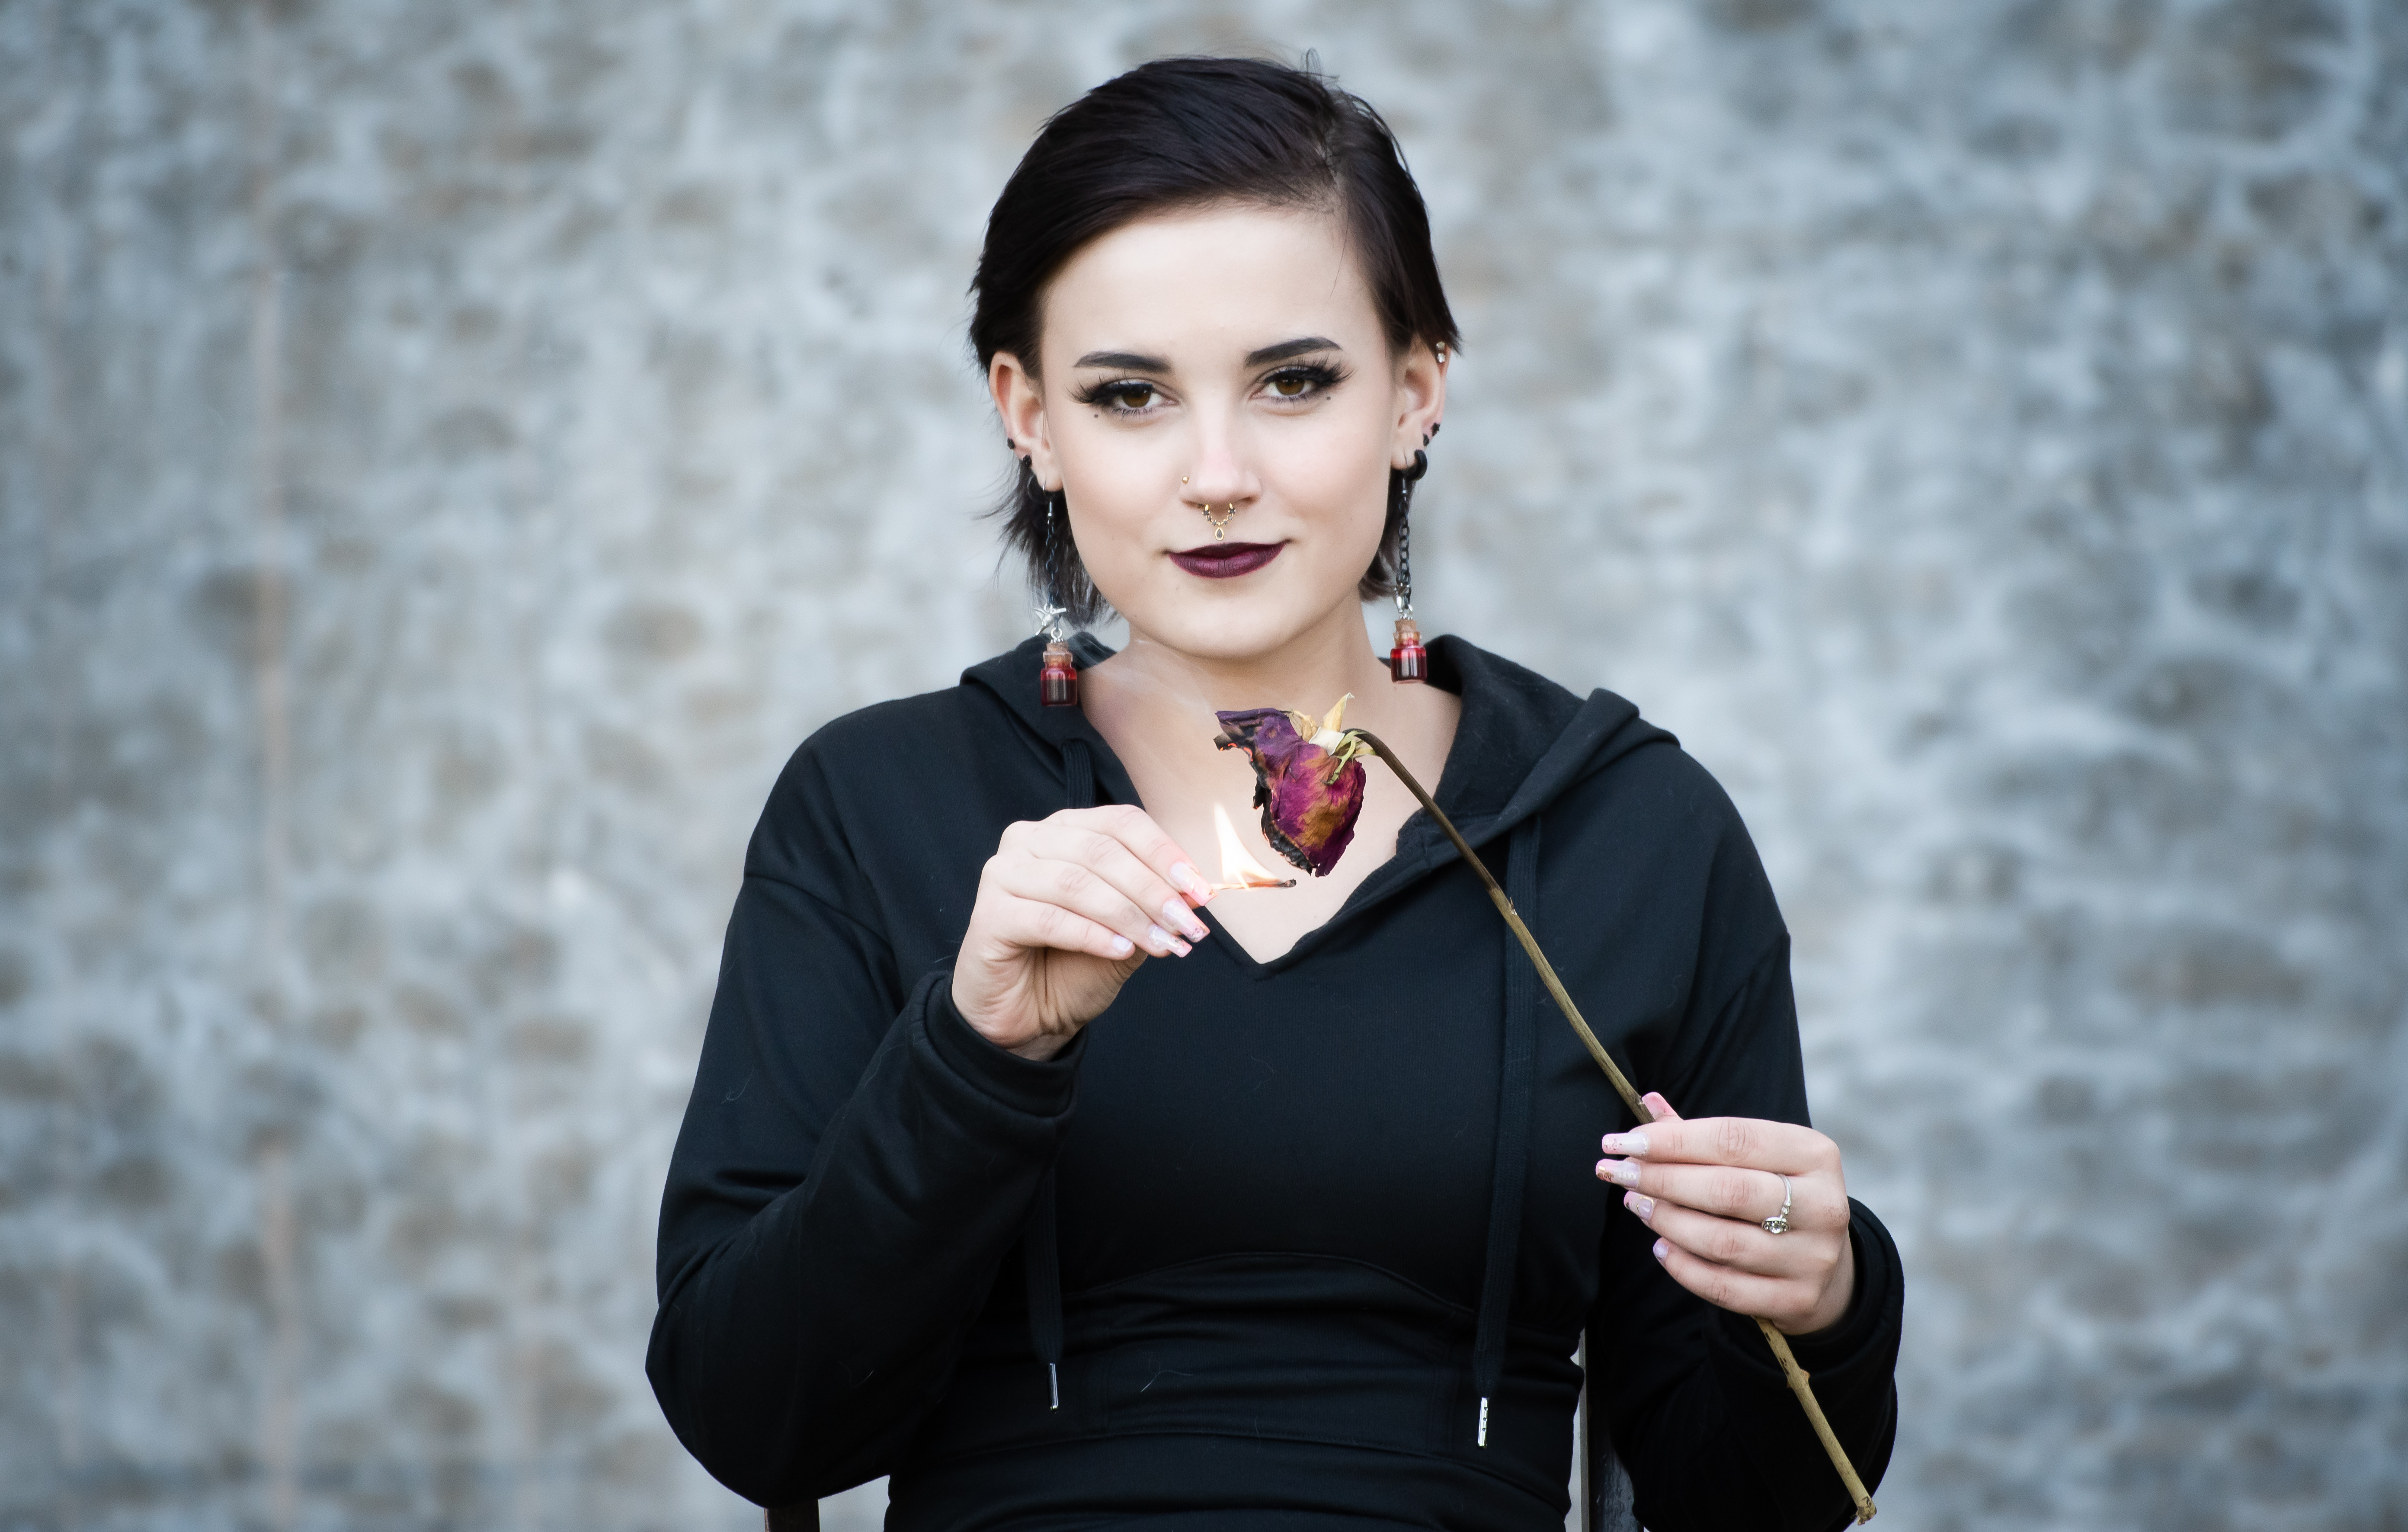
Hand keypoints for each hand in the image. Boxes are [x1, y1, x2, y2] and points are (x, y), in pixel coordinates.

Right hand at [952, 805, 1214, 1060]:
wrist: (1028, 1017)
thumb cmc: (1073, 966)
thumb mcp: (1126, 930)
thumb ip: (1152, 905)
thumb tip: (1194, 892)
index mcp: (1064, 830)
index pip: (1121, 822)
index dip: (1165, 854)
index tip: (1201, 892)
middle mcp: (1028, 840)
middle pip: (1102, 850)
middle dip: (1153, 889)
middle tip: (1187, 925)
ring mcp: (1003, 874)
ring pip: (1076, 882)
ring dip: (1128, 915)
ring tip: (1163, 944)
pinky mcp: (988, 915)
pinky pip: (1049, 918)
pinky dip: (1093, 935)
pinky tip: (1122, 951)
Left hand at [1596, 1092, 1856, 1335]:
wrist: (1827, 1265)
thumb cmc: (1776, 1195)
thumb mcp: (1755, 1157)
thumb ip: (1701, 1135)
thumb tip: (1646, 1102)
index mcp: (1814, 1154)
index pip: (1733, 1139)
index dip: (1672, 1140)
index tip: (1622, 1142)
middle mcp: (1823, 1205)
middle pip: (1727, 1190)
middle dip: (1662, 1179)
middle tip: (1619, 1173)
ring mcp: (1812, 1257)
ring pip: (1722, 1241)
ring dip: (1667, 1221)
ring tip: (1637, 1204)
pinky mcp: (1797, 1299)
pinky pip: (1724, 1287)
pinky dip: (1683, 1267)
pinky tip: (1660, 1247)